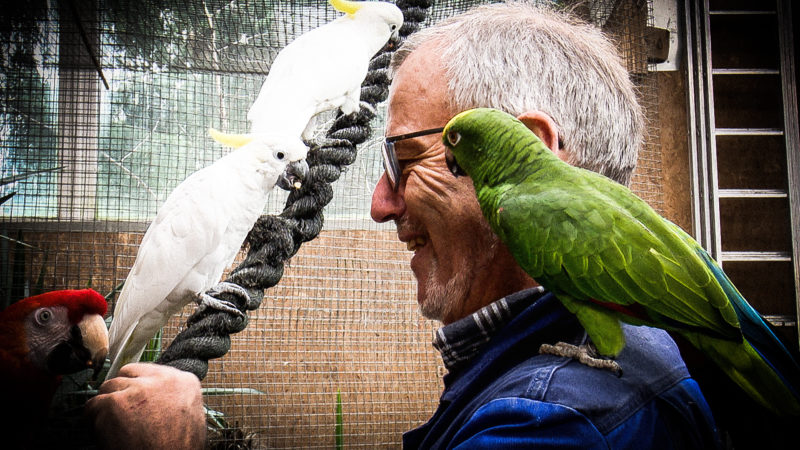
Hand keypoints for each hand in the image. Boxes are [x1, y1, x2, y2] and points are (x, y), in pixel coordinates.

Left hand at [85, 363, 205, 448]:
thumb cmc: (178, 448)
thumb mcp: (192, 419)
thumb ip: (176, 400)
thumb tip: (161, 398)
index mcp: (184, 382)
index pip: (150, 371)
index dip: (139, 388)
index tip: (135, 401)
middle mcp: (162, 380)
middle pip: (128, 375)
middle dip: (122, 392)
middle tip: (122, 415)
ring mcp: (137, 389)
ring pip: (108, 387)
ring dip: (107, 407)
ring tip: (113, 427)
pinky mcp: (115, 404)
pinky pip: (92, 406)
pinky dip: (93, 421)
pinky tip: (103, 435)